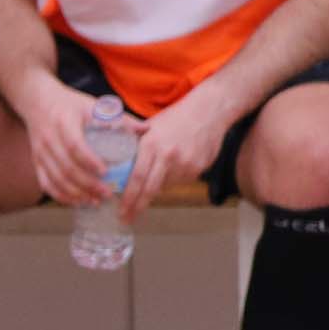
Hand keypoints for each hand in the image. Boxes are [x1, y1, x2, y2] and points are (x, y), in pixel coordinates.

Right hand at [27, 80, 125, 209]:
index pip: (74, 145)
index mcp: (65, 122)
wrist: (38, 102)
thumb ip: (119, 118)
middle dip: (86, 184)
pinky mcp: (36, 161)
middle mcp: (49, 139)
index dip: (89, 160)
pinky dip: (60, 195)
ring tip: (95, 201)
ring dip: (75, 193)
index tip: (105, 172)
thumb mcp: (94, 105)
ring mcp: (40, 152)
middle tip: (107, 193)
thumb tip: (146, 129)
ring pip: (55, 178)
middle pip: (66, 167)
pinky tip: (76, 202)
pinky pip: (45, 182)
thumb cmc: (72, 105)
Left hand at [119, 84, 240, 222]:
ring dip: (158, 186)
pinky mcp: (199, 167)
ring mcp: (186, 163)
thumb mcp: (151, 126)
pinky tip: (177, 163)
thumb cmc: (177, 117)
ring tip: (160, 172)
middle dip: (137, 206)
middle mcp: (169, 156)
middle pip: (150, 189)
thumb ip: (136, 145)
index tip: (120, 212)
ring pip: (166, 185)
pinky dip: (174, 177)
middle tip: (128, 219)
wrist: (210, 110)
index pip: (136, 178)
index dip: (127, 198)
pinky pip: (181, 180)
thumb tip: (118, 165)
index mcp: (152, 144)